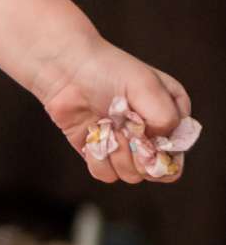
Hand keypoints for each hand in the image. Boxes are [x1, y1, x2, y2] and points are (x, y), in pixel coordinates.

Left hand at [36, 42, 192, 185]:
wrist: (66, 69)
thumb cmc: (108, 70)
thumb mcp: (147, 86)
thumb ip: (165, 117)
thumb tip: (157, 144)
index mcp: (170, 116)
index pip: (178, 152)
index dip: (163, 152)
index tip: (146, 136)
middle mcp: (150, 134)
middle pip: (156, 170)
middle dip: (139, 155)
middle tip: (124, 131)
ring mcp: (124, 145)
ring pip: (131, 175)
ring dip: (117, 155)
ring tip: (107, 127)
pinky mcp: (100, 153)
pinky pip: (106, 174)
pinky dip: (98, 159)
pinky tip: (93, 136)